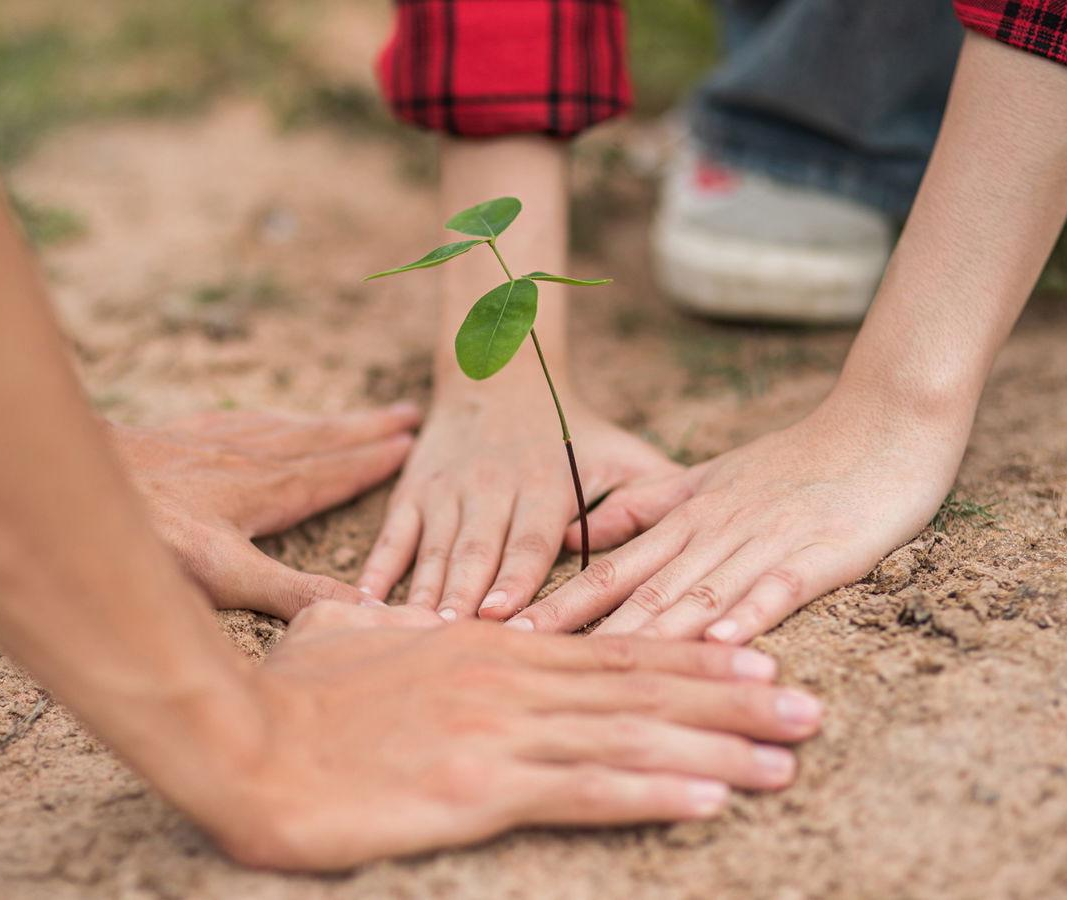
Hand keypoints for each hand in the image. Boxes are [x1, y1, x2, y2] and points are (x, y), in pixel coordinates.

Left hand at [108, 405, 420, 618]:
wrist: (63, 479)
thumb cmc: (143, 532)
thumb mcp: (225, 576)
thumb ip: (293, 592)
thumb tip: (363, 609)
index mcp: (263, 491)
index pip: (331, 474)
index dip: (370, 462)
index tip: (409, 444)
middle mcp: (241, 460)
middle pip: (314, 441)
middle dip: (360, 431)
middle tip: (404, 414)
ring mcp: (202, 444)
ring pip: (276, 427)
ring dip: (318, 423)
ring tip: (346, 416)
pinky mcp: (164, 438)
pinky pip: (229, 421)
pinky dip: (257, 419)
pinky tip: (251, 421)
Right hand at [198, 601, 819, 869]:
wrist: (235, 736)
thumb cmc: (284, 693)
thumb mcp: (343, 634)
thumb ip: (388, 617)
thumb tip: (398, 611)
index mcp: (487, 646)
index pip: (610, 646)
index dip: (688, 654)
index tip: (752, 659)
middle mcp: (510, 678)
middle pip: (642, 685)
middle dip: (732, 697)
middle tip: (809, 707)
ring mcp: (498, 729)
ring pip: (631, 732)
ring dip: (718, 746)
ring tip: (789, 756)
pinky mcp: (477, 783)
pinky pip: (583, 786)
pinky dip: (653, 790)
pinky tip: (711, 798)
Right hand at [356, 384, 681, 620]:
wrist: (501, 370)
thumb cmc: (572, 428)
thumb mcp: (622, 452)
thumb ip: (655, 495)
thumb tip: (701, 537)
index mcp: (545, 487)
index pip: (529, 541)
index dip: (515, 579)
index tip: (501, 616)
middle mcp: (492, 489)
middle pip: (476, 552)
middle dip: (463, 598)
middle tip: (451, 642)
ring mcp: (447, 492)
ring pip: (432, 549)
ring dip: (422, 592)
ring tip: (411, 635)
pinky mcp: (414, 493)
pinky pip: (393, 535)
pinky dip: (378, 570)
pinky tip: (365, 605)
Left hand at [512, 395, 968, 641]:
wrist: (885, 421)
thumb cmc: (798, 460)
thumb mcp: (708, 481)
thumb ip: (645, 508)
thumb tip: (577, 533)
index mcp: (686, 520)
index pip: (610, 569)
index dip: (558, 603)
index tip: (505, 633)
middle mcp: (714, 532)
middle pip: (639, 590)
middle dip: (580, 630)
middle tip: (522, 661)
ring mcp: (764, 541)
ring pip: (696, 594)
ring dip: (648, 634)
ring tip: (598, 669)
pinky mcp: (820, 552)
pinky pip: (778, 586)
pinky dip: (749, 615)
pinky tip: (719, 647)